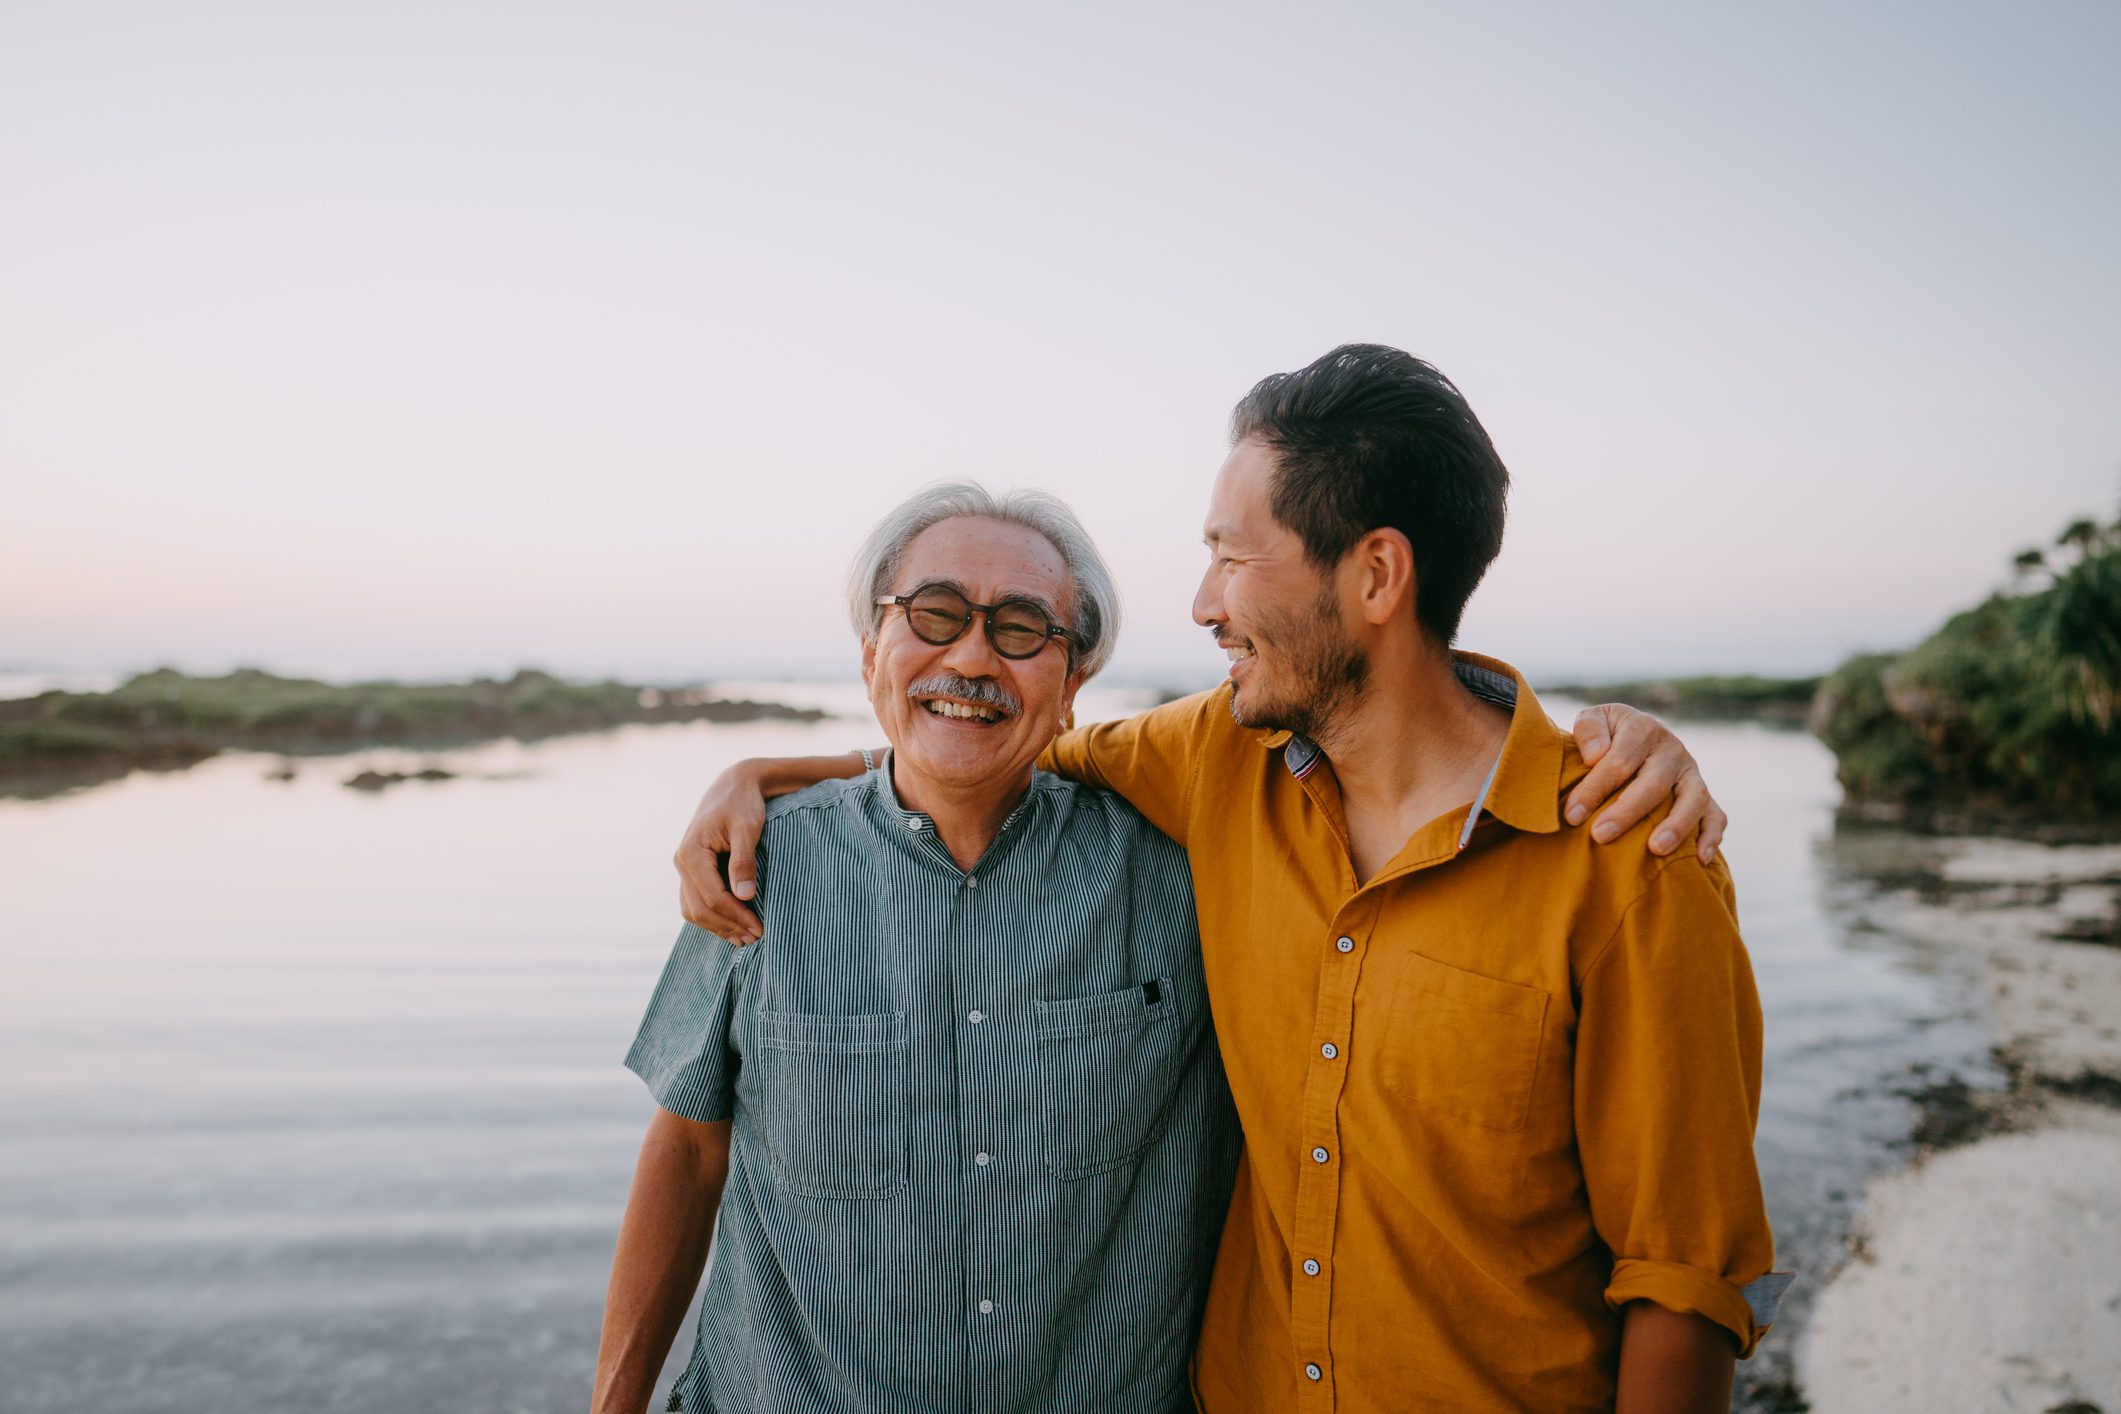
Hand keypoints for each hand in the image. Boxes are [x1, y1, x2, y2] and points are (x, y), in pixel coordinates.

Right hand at [675, 762, 768, 943]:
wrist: (734, 787)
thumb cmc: (743, 805)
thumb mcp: (747, 829)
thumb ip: (743, 862)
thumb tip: (744, 897)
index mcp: (691, 852)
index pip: (712, 896)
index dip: (736, 916)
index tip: (760, 928)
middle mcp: (682, 862)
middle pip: (700, 908)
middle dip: (728, 926)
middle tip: (756, 938)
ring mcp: (684, 868)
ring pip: (693, 910)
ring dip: (718, 927)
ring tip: (745, 939)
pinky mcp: (691, 871)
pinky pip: (695, 902)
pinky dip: (711, 917)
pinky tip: (732, 926)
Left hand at [1565, 705, 1726, 862]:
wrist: (1636, 733)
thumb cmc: (1606, 734)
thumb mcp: (1593, 719)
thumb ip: (1589, 730)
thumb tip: (1596, 756)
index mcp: (1643, 729)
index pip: (1619, 761)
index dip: (1594, 789)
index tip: (1573, 815)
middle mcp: (1672, 750)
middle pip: (1654, 782)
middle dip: (1627, 811)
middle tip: (1600, 835)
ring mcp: (1692, 773)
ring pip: (1694, 798)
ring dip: (1676, 825)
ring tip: (1655, 849)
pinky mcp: (1705, 795)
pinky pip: (1716, 816)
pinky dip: (1711, 836)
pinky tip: (1700, 859)